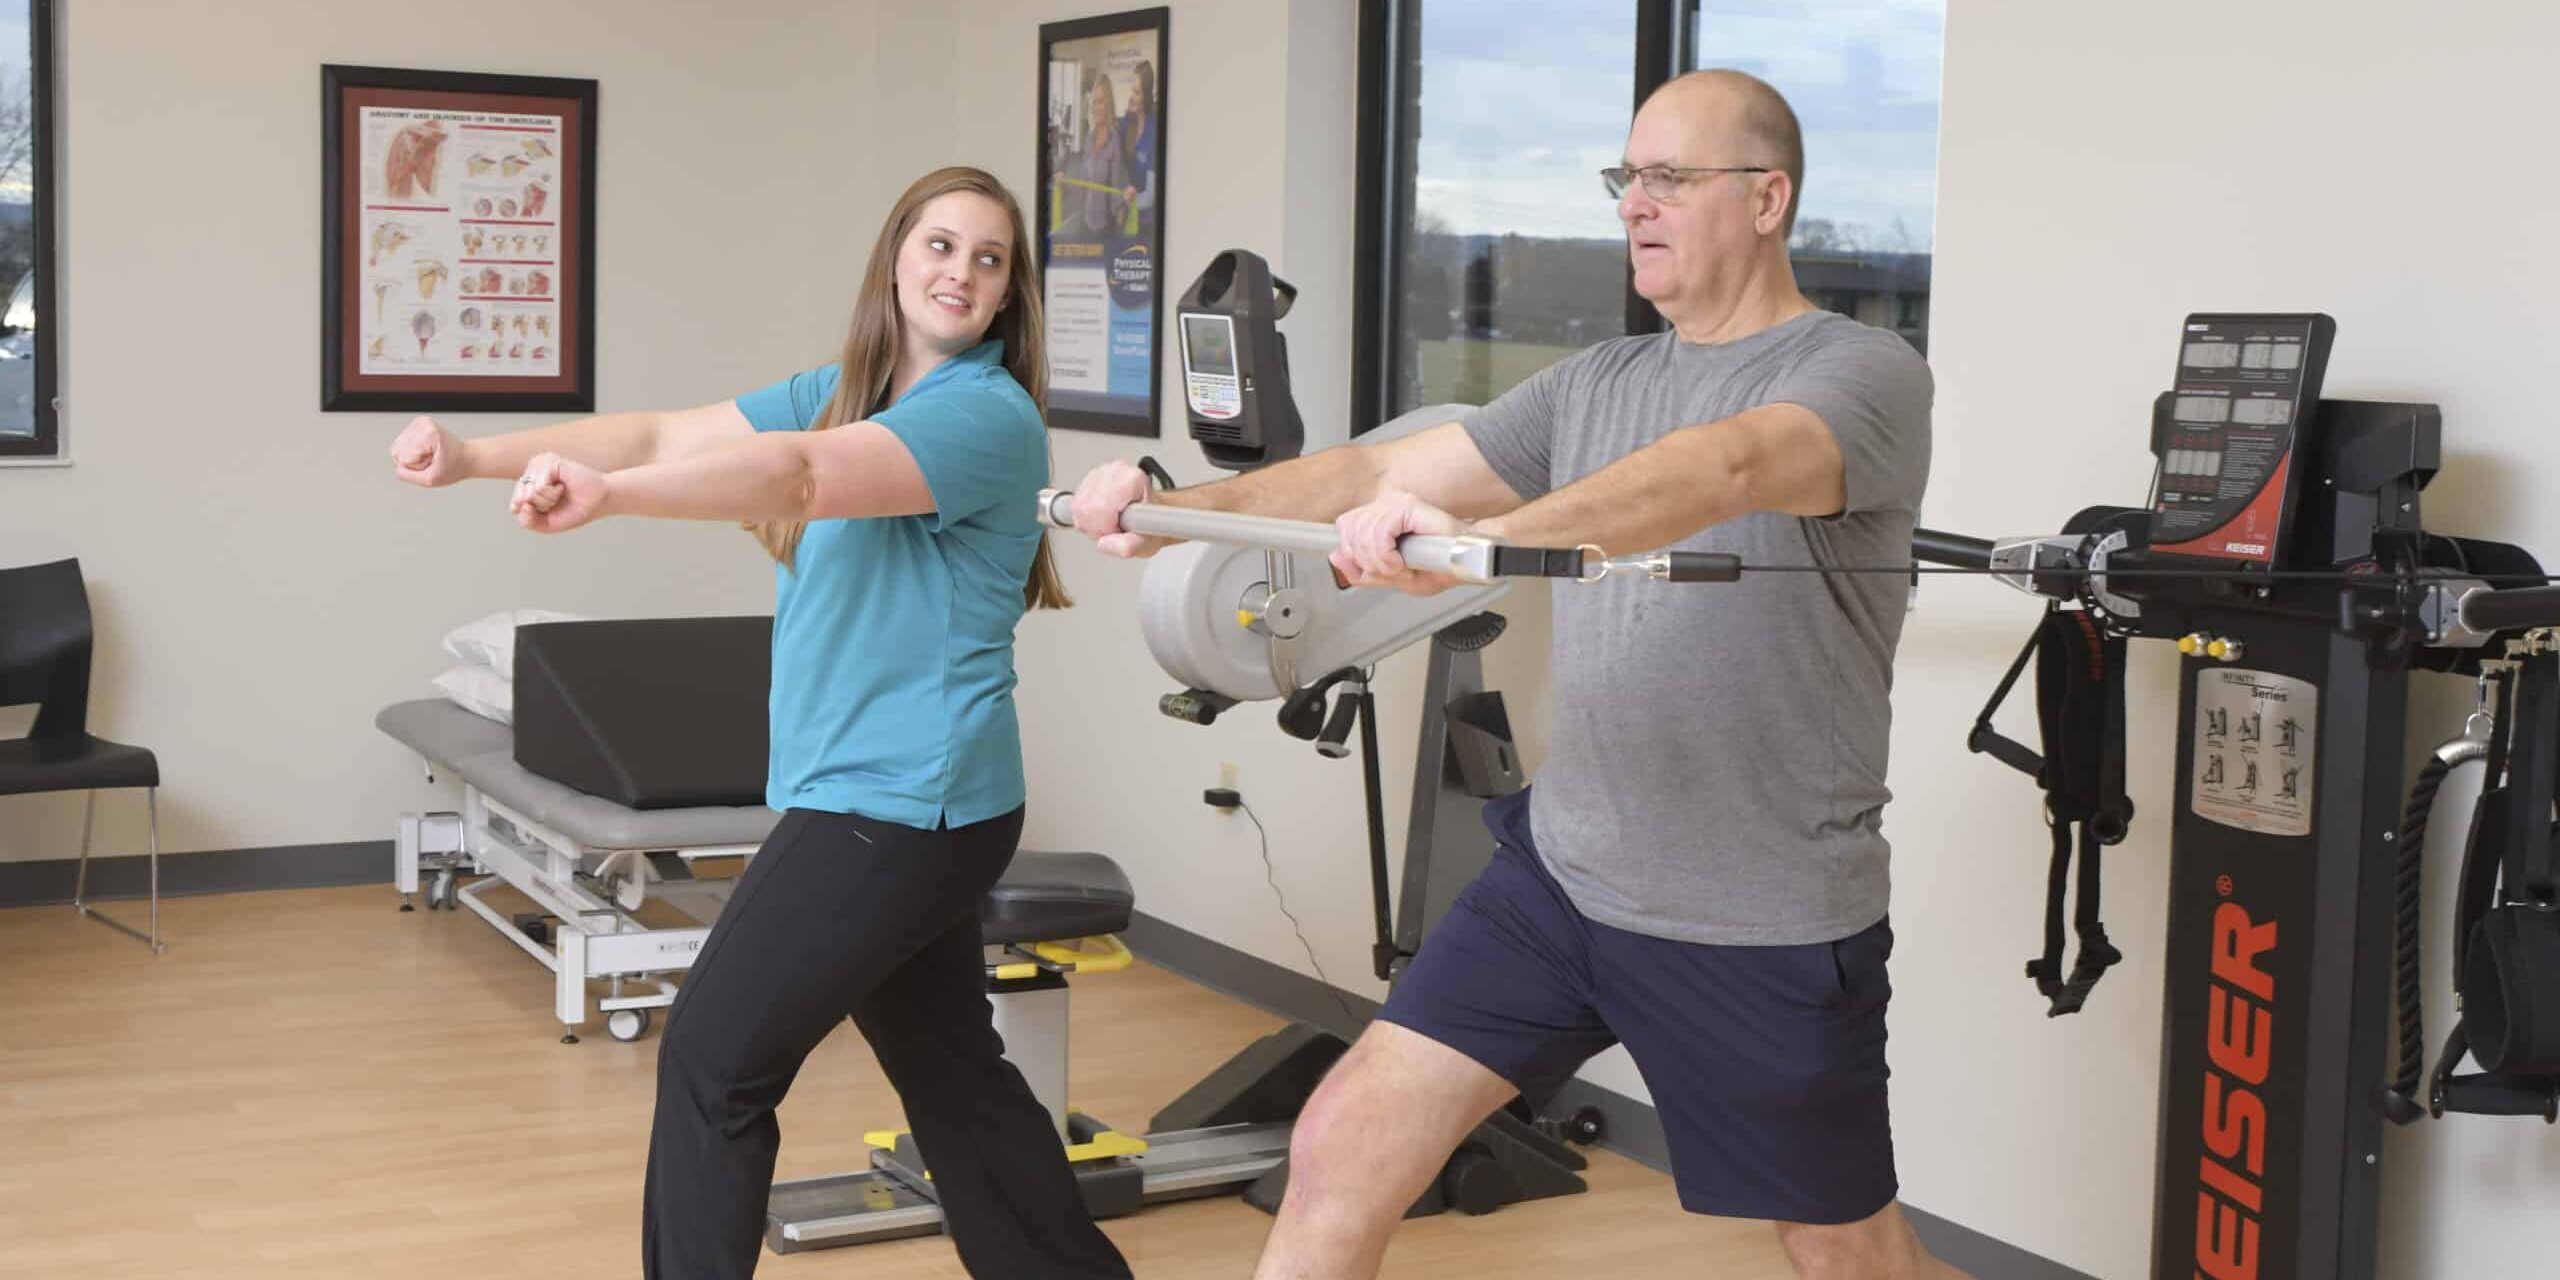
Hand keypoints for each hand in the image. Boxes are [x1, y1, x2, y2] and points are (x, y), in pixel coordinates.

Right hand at [390, 415, 470, 486]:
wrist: (465, 457)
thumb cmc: (452, 468)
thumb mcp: (431, 480)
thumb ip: (408, 475)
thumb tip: (396, 466)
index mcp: (429, 434)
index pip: (404, 459)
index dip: (418, 466)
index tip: (435, 462)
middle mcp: (422, 423)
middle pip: (396, 452)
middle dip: (412, 462)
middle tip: (431, 459)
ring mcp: (418, 422)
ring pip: (396, 449)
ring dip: (411, 457)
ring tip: (429, 455)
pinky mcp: (415, 424)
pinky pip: (399, 445)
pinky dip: (410, 452)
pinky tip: (426, 450)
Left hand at [509, 452, 608, 533]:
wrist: (599, 502)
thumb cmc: (574, 510)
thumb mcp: (547, 524)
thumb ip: (528, 521)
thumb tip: (519, 505)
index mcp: (528, 485)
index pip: (515, 504)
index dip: (534, 514)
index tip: (551, 509)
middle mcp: (532, 472)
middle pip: (521, 499)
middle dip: (541, 506)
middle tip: (557, 500)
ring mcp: (540, 465)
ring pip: (529, 492)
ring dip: (548, 500)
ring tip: (561, 492)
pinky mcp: (549, 461)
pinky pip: (539, 486)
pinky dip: (552, 493)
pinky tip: (562, 487)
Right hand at [1069, 459, 1171, 557]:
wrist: (1151, 515)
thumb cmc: (1150, 524)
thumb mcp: (1146, 543)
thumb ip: (1128, 546)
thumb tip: (1104, 543)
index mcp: (1132, 480)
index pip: (1100, 508)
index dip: (1105, 527)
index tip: (1118, 529)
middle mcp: (1116, 471)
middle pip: (1086, 507)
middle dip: (1096, 526)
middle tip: (1113, 528)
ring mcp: (1101, 472)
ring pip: (1078, 506)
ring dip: (1089, 522)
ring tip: (1109, 522)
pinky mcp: (1089, 478)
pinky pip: (1075, 505)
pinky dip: (1085, 516)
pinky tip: (1101, 516)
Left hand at [1331, 488, 1472, 595]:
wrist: (1470, 561)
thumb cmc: (1440, 568)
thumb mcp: (1394, 578)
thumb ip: (1362, 572)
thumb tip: (1336, 558)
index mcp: (1381, 517)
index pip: (1345, 526)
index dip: (1351, 552)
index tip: (1369, 568)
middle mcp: (1387, 505)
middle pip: (1349, 531)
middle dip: (1367, 561)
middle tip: (1390, 571)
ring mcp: (1397, 503)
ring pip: (1362, 533)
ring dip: (1378, 561)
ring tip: (1398, 567)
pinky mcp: (1409, 506)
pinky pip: (1379, 531)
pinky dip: (1386, 554)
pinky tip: (1399, 561)